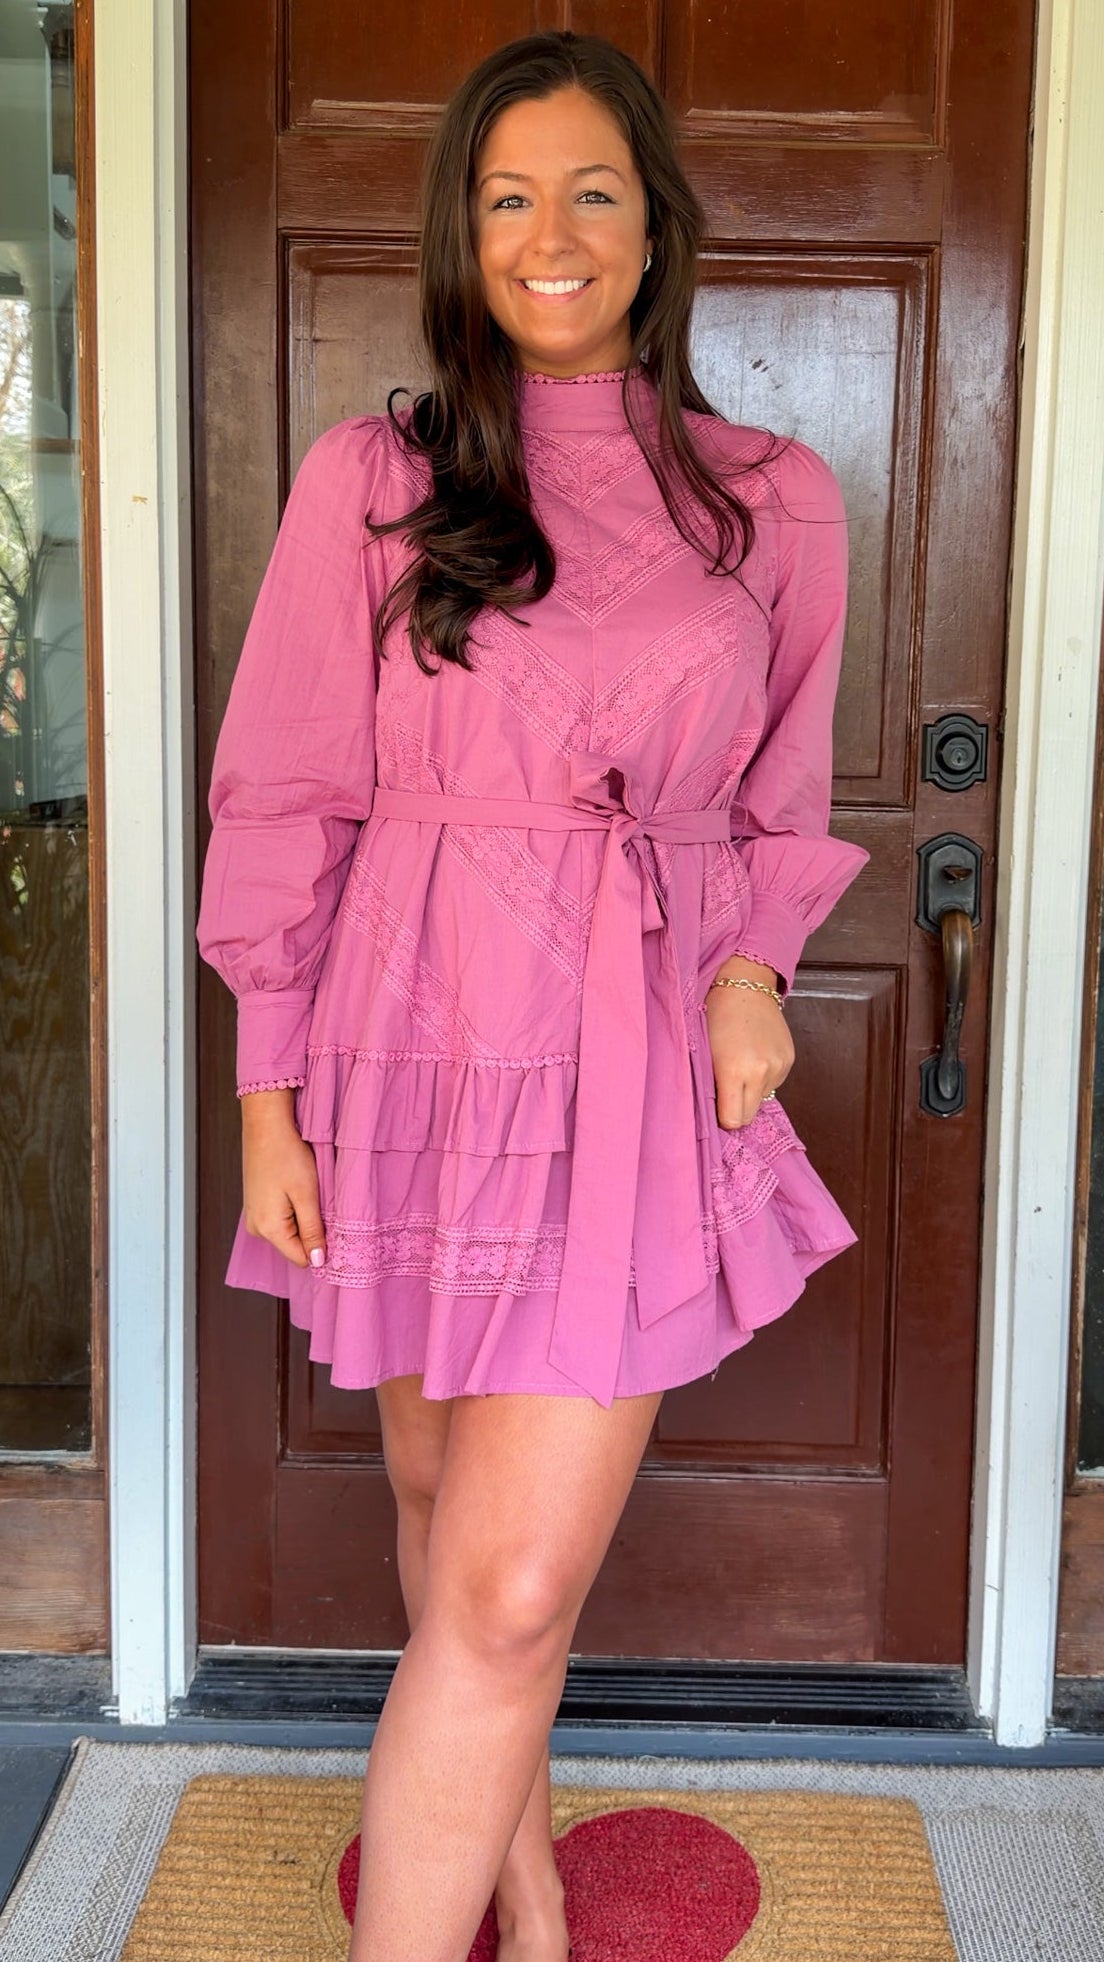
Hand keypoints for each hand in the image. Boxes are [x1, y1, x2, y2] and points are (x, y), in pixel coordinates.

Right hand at [240, 1088, 326, 1268]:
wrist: (265, 1125)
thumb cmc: (285, 1154)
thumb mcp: (307, 1195)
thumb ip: (312, 1231)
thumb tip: (317, 1262)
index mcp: (268, 1229)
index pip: (302, 1259)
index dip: (321, 1246)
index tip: (332, 1224)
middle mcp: (256, 1228)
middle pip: (295, 1246)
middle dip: (312, 1229)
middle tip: (319, 1201)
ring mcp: (254, 1216)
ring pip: (289, 1232)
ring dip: (303, 1216)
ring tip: (305, 1191)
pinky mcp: (257, 1205)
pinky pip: (281, 1219)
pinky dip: (293, 1208)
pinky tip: (295, 1187)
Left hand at [704, 958, 794, 1128]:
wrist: (745, 986)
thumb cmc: (716, 1016)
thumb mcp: (704, 1052)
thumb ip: (711, 1085)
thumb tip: (717, 1112)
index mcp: (733, 1070)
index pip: (733, 1119)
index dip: (723, 1117)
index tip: (717, 1108)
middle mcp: (760, 1072)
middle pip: (750, 1115)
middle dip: (737, 1109)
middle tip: (726, 1091)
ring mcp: (778, 1066)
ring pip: (762, 1099)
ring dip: (751, 1091)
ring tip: (741, 1065)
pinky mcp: (789, 1060)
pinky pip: (774, 1083)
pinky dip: (763, 1077)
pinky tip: (755, 1058)